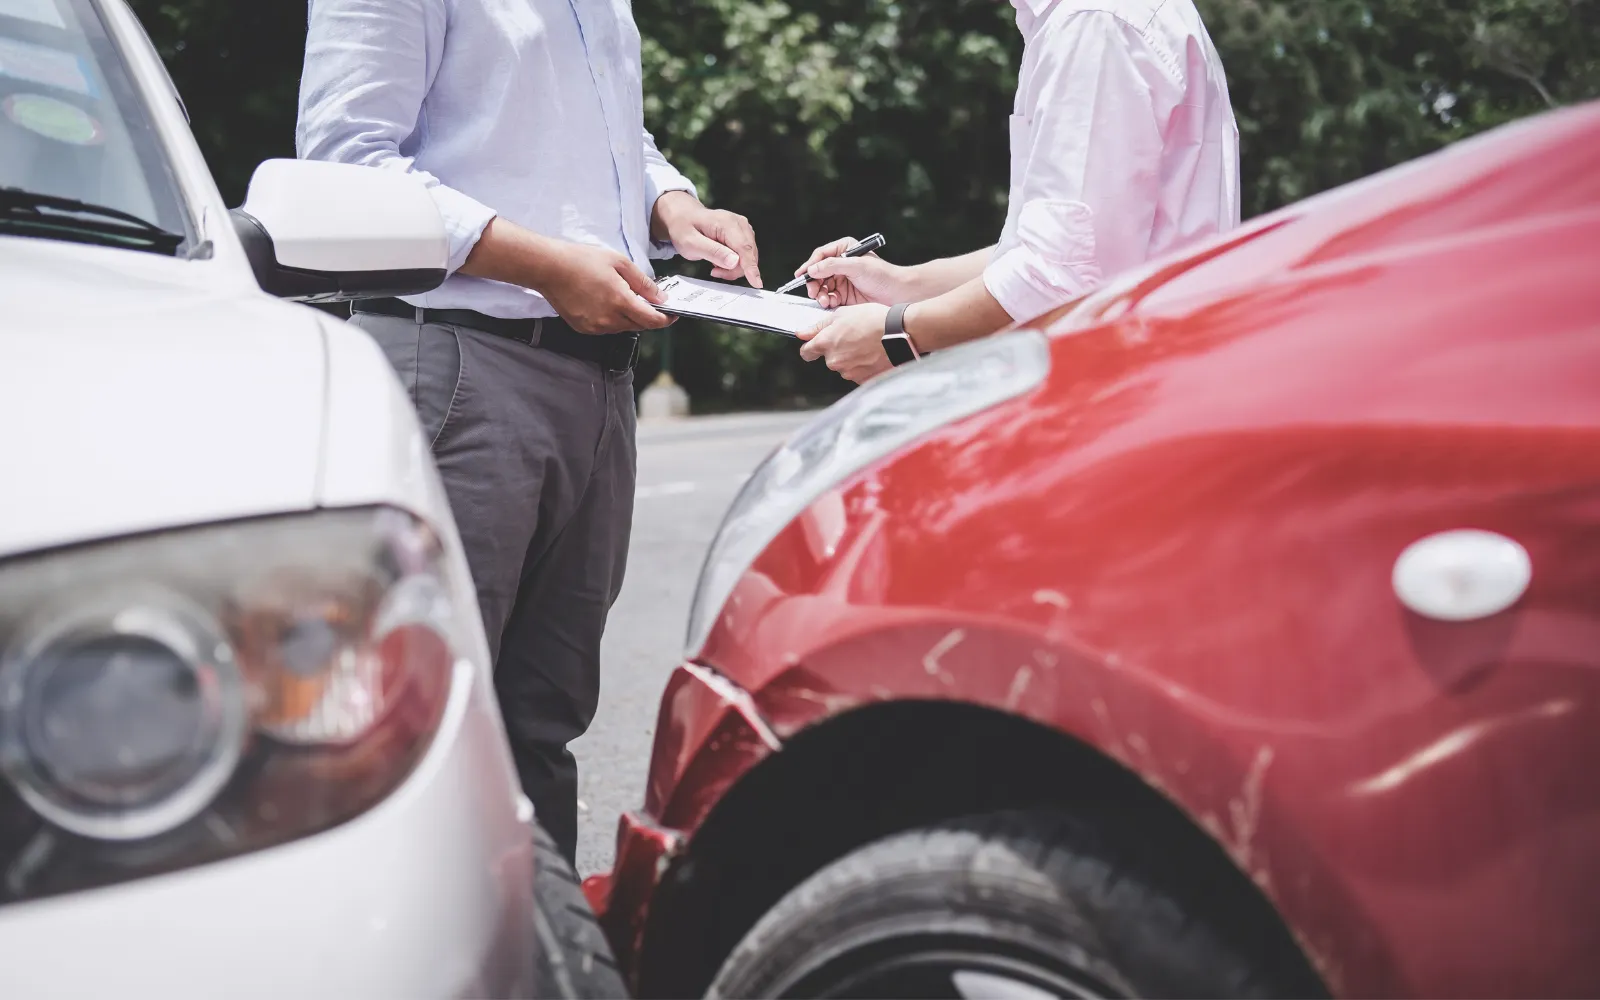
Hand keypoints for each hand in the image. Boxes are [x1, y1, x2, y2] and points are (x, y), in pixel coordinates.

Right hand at [537, 242, 672, 334]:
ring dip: (629, 317)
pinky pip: (607, 328)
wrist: (549, 268)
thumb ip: (642, 282)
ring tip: (623, 296)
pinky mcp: (584, 328)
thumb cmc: (582, 261)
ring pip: (623, 327)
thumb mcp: (619, 263)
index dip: (666, 319)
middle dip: (648, 316)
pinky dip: (613, 318)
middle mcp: (609, 319)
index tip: (672, 315)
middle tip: (650, 301)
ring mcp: (595, 326)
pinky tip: (606, 302)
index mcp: (620, 301)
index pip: (652, 320)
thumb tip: (660, 297)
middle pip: (639, 325)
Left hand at [652, 191, 762, 286]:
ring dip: (733, 267)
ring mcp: (743, 228)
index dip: (751, 267)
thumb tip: (735, 262)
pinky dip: (734, 263)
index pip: (744, 248)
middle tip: (714, 271)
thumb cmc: (684, 228)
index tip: (756, 283)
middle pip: (748, 255)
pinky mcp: (743, 234)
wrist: (683, 216)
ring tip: (714, 264)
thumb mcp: (691, 243)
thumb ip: (713, 252)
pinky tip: (720, 260)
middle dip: (734, 270)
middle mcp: (739, 223)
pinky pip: (745, 255)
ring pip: (748, 257)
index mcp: (726, 223)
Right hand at [796, 236, 918, 307]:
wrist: (897, 293)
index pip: (821, 255)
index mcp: (844, 249)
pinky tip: (830, 303)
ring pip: (821, 286)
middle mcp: (841, 263)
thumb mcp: (856, 266)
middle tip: (814, 292)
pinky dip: (826, 301)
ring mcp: (842, 279)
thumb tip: (812, 269)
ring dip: (820, 294)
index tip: (801, 275)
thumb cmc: (882, 275)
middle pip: (818, 272)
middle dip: (814, 283)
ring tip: (824, 300)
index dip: (810, 265)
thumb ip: (833, 265)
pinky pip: (828, 297)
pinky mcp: (844, 294)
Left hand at [798, 303, 893, 383]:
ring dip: (851, 358)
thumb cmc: (873, 320)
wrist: (898, 333)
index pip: (806, 352)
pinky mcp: (863, 379)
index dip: (809, 348)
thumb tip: (802, 333)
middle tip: (853, 338)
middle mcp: (834, 361)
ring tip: (866, 345)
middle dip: (837, 351)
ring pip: (844, 367)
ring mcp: (849, 372)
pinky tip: (872, 355)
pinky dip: (863, 366)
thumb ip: (819, 326)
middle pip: (829, 359)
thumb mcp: (842, 314)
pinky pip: (858, 374)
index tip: (813, 346)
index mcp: (826, 343)